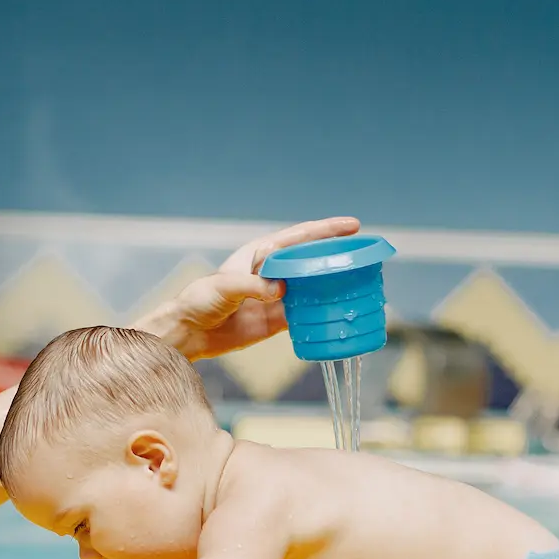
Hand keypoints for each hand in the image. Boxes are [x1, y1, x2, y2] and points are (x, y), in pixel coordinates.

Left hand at [136, 216, 359, 360]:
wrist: (191, 332)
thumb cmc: (201, 300)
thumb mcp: (224, 287)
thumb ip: (252, 286)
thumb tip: (281, 289)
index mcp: (262, 254)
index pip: (300, 238)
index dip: (327, 231)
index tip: (353, 226)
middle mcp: (274, 272)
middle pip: (313, 261)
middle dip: (338, 257)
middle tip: (367, 256)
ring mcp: (278, 296)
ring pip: (314, 287)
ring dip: (335, 286)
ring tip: (363, 284)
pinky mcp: (278, 320)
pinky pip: (307, 314)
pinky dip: (323, 313)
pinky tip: (341, 313)